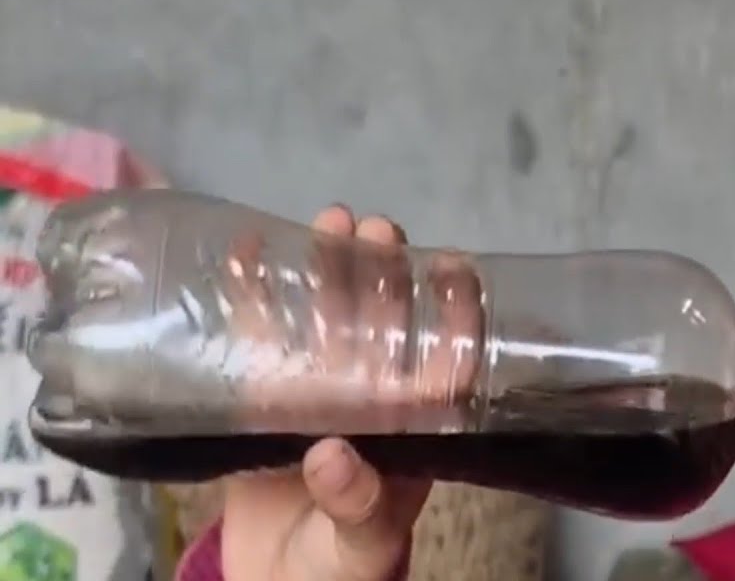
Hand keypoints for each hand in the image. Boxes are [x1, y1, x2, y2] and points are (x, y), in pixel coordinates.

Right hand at [218, 207, 432, 580]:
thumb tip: (333, 455)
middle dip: (383, 273)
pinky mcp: (263, 400)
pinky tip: (246, 253)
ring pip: (327, 320)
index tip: (455, 264)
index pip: (443, 359)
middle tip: (374, 226)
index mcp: (412, 428)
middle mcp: (370, 400)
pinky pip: (260, 342)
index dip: (456, 312)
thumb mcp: (361, 546)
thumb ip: (358, 505)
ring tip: (327, 221)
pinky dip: (253, 299)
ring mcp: (317, 394)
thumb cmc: (339, 570)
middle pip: (383, 324)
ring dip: (327, 272)